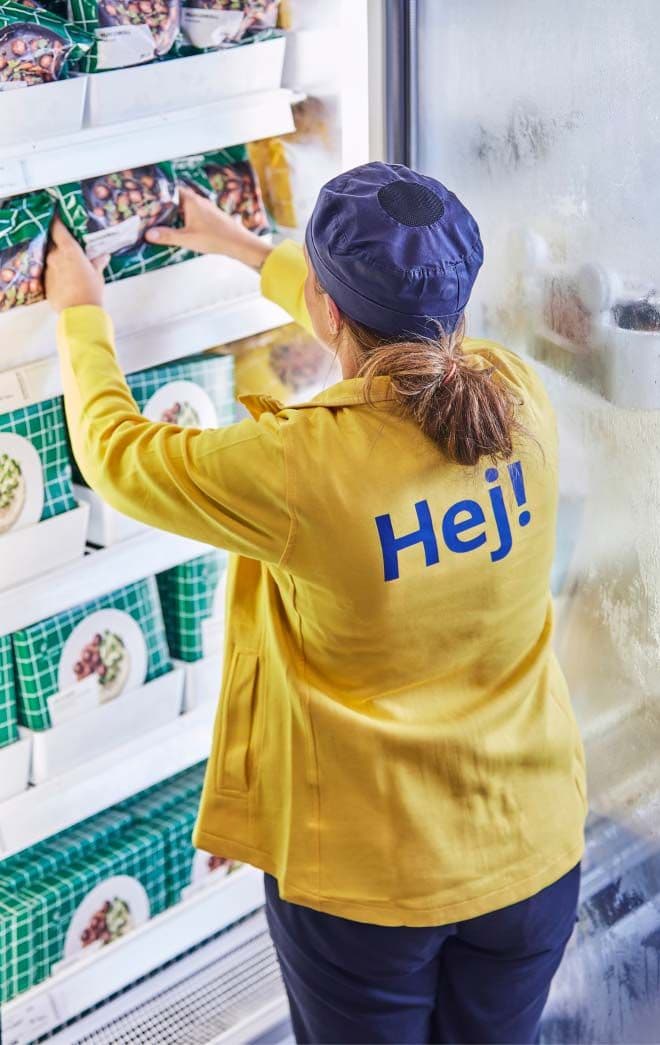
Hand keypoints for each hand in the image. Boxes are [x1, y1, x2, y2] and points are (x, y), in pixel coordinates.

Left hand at [45, 217, 107, 313]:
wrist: (79, 312)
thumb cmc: (90, 291)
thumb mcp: (97, 275)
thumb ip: (97, 262)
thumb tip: (103, 256)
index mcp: (69, 250)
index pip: (57, 228)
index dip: (56, 221)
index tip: (56, 215)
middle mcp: (54, 256)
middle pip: (52, 243)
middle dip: (58, 243)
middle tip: (66, 245)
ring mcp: (47, 269)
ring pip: (50, 258)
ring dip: (56, 259)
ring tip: (67, 265)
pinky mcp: (45, 282)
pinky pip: (49, 272)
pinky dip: (55, 273)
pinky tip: (64, 279)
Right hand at [145, 185, 271, 269]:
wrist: (239, 243)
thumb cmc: (216, 238)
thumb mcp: (187, 238)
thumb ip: (167, 236)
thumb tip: (149, 234)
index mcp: (191, 201)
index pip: (171, 190)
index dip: (160, 194)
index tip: (150, 198)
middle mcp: (199, 201)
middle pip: (178, 198)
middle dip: (166, 204)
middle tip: (154, 210)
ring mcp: (206, 208)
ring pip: (186, 206)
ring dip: (176, 211)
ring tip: (164, 219)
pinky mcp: (211, 216)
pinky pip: (194, 213)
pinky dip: (186, 217)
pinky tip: (183, 227)